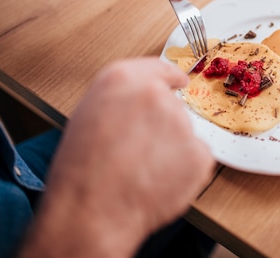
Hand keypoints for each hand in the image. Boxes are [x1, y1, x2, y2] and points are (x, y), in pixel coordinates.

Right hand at [19, 58, 214, 256]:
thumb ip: (120, 99)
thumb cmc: (80, 170)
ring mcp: (181, 122)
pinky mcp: (198, 151)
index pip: (158, 68)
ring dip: (170, 149)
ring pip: (182, 133)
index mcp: (122, 79)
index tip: (179, 81)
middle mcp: (155, 95)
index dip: (169, 76)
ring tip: (141, 170)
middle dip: (160, 127)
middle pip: (171, 106)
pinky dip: (183, 169)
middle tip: (137, 151)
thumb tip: (140, 102)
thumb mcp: (87, 115)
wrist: (91, 210)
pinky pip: (196, 157)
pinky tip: (158, 180)